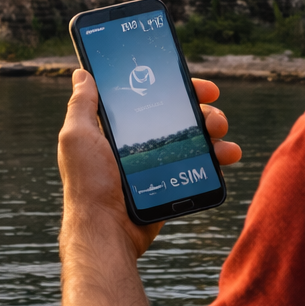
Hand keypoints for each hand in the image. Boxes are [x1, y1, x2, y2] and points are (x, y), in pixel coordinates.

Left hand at [58, 69, 240, 258]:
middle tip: (214, 114)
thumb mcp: (77, 137)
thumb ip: (82, 106)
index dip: (173, 85)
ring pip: (195, 138)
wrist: (106, 230)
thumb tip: (82, 74)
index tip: (193, 82)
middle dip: (203, 108)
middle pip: (179, 115)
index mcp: (118, 128)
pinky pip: (200, 165)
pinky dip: (218, 158)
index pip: (151, 96)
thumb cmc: (88, 184)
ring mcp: (158, 163)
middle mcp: (140, 143)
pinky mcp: (172, 183)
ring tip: (221, 135)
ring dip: (214, 130)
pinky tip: (227, 156)